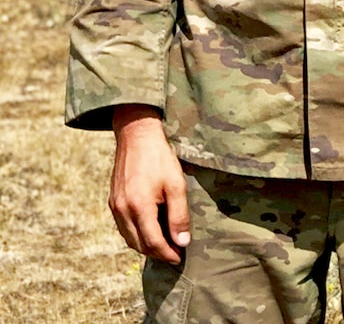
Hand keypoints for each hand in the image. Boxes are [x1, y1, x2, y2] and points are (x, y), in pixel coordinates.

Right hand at [109, 104, 190, 263]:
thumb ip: (178, 215)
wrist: (136, 134)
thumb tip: (182, 242)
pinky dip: (136, 235)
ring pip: (129, 238)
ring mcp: (115, 206)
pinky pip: (123, 227)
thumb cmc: (159, 157)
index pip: (153, 243)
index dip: (167, 253)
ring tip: (163, 244)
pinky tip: (149, 229)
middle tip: (174, 252)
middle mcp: (123, 210)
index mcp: (139, 207)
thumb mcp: (176, 184)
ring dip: (145, 246)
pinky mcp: (112, 200)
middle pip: (139, 245)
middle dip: (157, 253)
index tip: (180, 257)